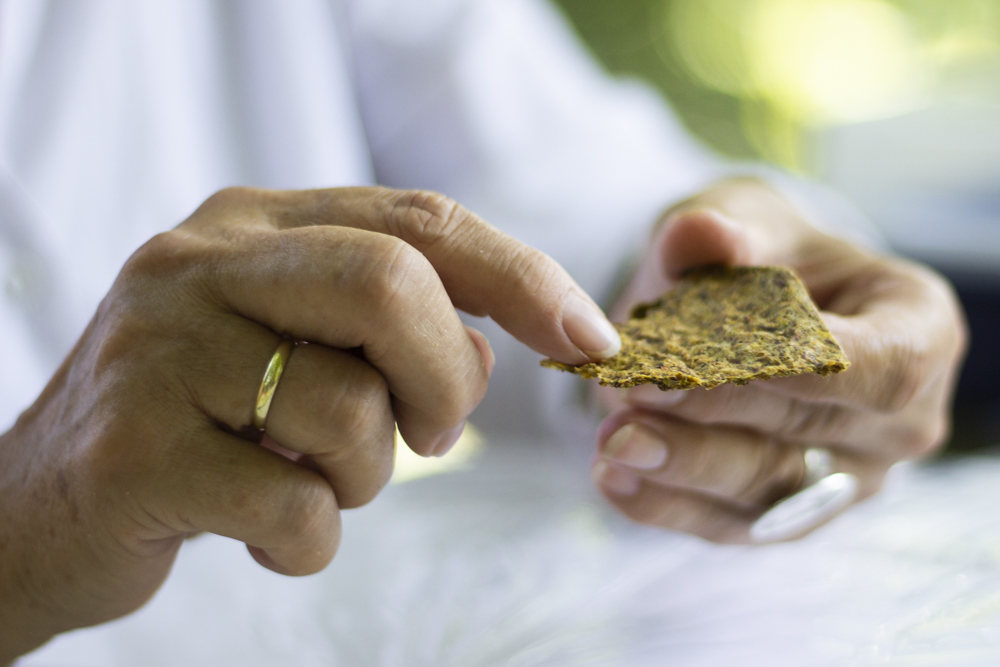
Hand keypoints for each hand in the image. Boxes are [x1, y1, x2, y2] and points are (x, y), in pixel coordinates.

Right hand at [0, 187, 620, 661]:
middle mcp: (200, 265)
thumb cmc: (198, 422)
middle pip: (389, 285)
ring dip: (364, 475)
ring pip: (350, 411)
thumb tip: (488, 345)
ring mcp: (159, 351)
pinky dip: (309, 538)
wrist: (38, 504)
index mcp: (252, 225)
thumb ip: (388, 325)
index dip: (520, 275)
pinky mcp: (135, 451)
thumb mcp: (291, 345)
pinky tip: (262, 528)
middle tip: (433, 436)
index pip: (417, 221)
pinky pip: (296, 504)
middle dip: (444, 379)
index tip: (590, 335)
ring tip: (306, 478)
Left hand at [591, 179, 965, 542]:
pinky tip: (612, 478)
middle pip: (811, 429)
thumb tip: (702, 233)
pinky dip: (666, 505)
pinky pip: (728, 522)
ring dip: (684, 467)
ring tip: (615, 441)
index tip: (722, 353)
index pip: (885, 366)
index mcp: (919, 332)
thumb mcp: (746, 222)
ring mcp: (844, 477)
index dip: (807, 367)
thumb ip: (728, 227)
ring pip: (766, 486)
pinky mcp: (785, 515)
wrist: (735, 310)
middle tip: (638, 394)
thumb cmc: (761, 256)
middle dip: (718, 412)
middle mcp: (898, 421)